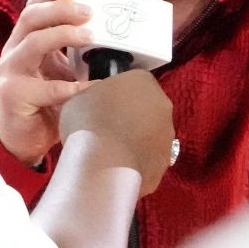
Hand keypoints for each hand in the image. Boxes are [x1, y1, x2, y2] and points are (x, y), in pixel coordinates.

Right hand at [0, 0, 93, 165]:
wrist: (22, 141)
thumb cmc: (45, 103)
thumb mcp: (61, 71)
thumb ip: (76, 54)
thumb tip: (115, 38)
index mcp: (25, 40)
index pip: (35, 5)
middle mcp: (14, 51)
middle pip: (32, 16)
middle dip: (61, 8)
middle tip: (89, 11)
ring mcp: (11, 72)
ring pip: (33, 42)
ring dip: (63, 34)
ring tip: (90, 36)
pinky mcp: (14, 96)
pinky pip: (45, 88)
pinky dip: (71, 86)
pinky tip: (91, 86)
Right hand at [59, 70, 174, 195]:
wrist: (102, 162)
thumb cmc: (88, 120)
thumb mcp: (80, 97)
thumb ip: (96, 96)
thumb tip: (99, 104)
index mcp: (142, 79)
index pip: (133, 82)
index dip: (117, 95)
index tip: (102, 107)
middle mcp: (162, 104)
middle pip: (147, 107)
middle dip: (131, 117)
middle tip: (107, 129)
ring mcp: (167, 135)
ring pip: (151, 134)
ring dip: (136, 139)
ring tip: (111, 152)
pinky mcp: (164, 162)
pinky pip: (149, 158)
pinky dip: (137, 161)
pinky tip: (119, 168)